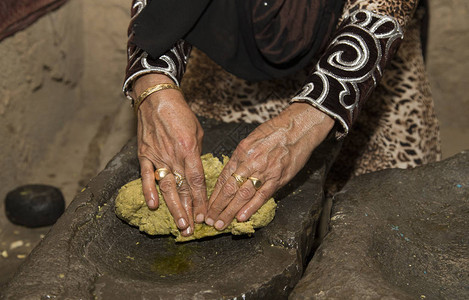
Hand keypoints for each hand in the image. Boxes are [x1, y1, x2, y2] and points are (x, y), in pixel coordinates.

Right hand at [133, 74, 206, 235]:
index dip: (200, 200)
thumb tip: (198, 173)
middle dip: (188, 211)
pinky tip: (153, 206)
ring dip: (173, 208)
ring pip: (166, 187)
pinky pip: (146, 176)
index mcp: (189, 150)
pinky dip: (149, 191)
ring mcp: (157, 156)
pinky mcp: (144, 155)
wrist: (156, 98)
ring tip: (179, 225)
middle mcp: (173, 156)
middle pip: (183, 189)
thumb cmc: (180, 114)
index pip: (196, 181)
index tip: (204, 215)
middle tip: (192, 230)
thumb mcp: (197, 131)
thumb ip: (197, 154)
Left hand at [205, 103, 333, 229]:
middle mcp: (249, 162)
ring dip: (230, 211)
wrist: (298, 128)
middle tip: (210, 220)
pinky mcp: (278, 178)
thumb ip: (242, 157)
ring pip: (242, 195)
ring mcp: (263, 171)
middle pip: (229, 189)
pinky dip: (251, 208)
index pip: (223, 178)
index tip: (208, 206)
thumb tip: (233, 173)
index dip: (214, 195)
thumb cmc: (275, 131)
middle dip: (217, 207)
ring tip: (221, 224)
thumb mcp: (251, 140)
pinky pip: (262, 195)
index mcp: (241, 152)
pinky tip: (241, 217)